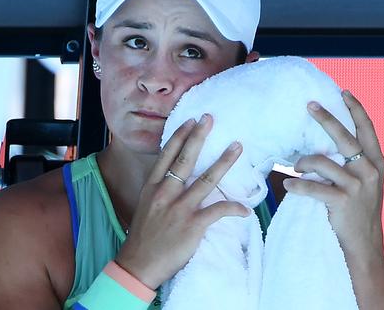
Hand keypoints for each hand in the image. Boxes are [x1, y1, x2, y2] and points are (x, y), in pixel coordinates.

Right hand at [115, 114, 249, 289]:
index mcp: (152, 187)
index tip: (190, 121)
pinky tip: (245, 209)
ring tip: (237, 147)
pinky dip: (233, 209)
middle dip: (198, 137)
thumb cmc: (142, 237)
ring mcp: (179, 209)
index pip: (166, 155)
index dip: (179, 136)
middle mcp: (165, 193)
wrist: (137, 265)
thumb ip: (160, 190)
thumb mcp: (146, 206)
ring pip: (206, 179)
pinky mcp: (192, 226)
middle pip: (185, 159)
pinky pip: (218, 211)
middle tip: (210, 118)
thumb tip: (176, 177)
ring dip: (224, 162)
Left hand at [283, 90, 383, 255]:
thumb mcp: (366, 183)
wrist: (365, 244)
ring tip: (294, 167)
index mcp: (376, 163)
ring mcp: (357, 186)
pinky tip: (288, 186)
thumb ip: (354, 163)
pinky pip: (313, 187)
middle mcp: (369, 171)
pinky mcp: (342, 201)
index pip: (367, 129)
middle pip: (345, 137)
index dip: (356, 109)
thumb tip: (328, 143)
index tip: (344, 92)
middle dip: (326, 119)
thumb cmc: (359, 210)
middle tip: (309, 105)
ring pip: (322, 162)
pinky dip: (297, 186)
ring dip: (303, 162)